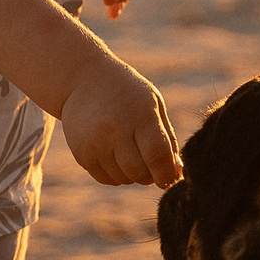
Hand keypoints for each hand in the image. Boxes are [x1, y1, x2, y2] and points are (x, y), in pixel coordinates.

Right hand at [60, 58, 182, 187]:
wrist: (84, 80)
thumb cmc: (128, 93)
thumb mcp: (153, 104)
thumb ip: (167, 138)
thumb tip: (177, 173)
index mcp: (140, 115)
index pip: (157, 155)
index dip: (166, 174)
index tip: (170, 179)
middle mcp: (115, 130)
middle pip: (139, 172)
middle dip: (150, 176)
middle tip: (151, 167)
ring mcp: (95, 143)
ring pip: (123, 178)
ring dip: (133, 175)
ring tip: (132, 155)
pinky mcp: (81, 153)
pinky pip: (105, 179)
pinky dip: (116, 176)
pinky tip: (117, 158)